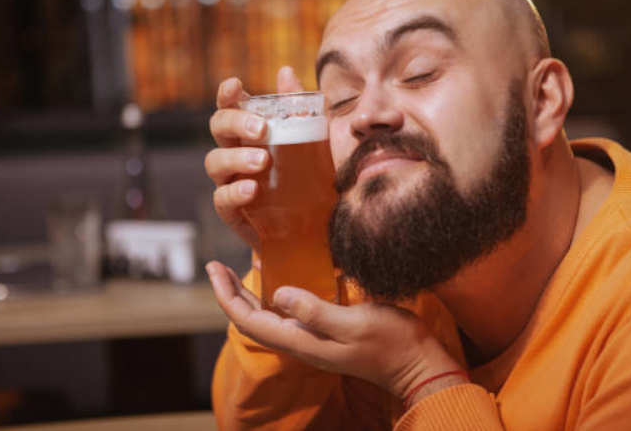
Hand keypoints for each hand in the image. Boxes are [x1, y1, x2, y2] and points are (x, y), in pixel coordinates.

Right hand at [204, 67, 303, 249]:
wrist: (318, 227)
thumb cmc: (311, 178)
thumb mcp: (315, 141)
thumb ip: (301, 108)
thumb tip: (285, 72)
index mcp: (251, 133)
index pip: (231, 106)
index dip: (227, 94)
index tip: (235, 85)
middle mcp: (236, 154)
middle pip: (218, 128)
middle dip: (235, 123)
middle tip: (261, 129)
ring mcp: (232, 182)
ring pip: (215, 162)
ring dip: (236, 158)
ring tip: (262, 161)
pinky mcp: (234, 213)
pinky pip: (222, 200)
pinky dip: (234, 193)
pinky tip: (252, 190)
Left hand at [206, 260, 466, 404]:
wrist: (416, 364)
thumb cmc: (391, 342)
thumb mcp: (355, 323)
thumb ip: (316, 311)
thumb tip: (278, 294)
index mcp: (301, 341)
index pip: (249, 322)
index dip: (227, 296)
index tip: (214, 269)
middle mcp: (300, 342)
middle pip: (251, 320)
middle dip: (231, 293)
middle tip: (217, 266)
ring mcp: (312, 339)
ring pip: (267, 318)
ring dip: (248, 296)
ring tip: (236, 273)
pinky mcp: (324, 333)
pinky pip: (286, 316)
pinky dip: (272, 297)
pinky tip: (277, 282)